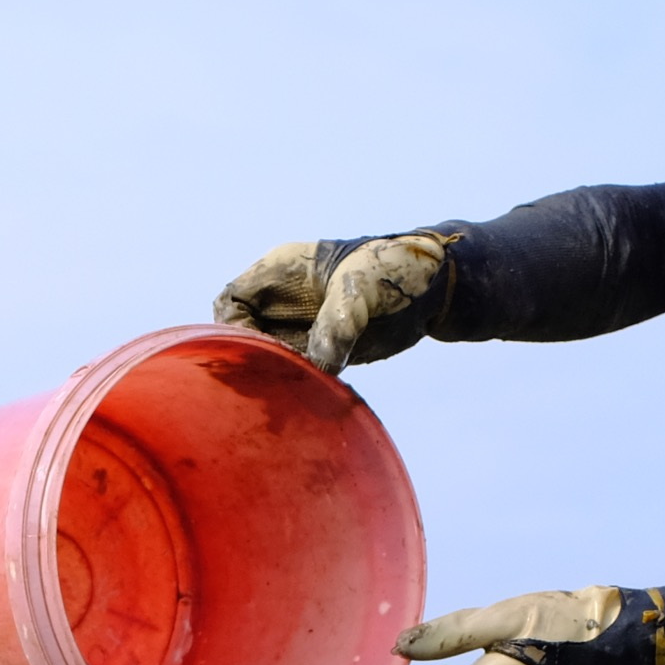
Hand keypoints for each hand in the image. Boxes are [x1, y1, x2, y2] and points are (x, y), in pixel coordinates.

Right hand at [212, 232, 451, 372]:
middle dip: (252, 360)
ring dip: (275, 378)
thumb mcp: (363, 287)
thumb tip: (321, 363)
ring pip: (266, 359)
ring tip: (295, 391)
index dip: (233, 327)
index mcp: (281, 271)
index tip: (257, 351)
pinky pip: (295, 374)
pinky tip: (312, 396)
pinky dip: (298, 387)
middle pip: (243, 335)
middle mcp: (283, 302)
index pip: (231, 302)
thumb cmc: (396, 269)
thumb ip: (339, 321)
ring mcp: (300, 328)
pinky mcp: (320, 352)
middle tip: (276, 380)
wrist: (434, 288)